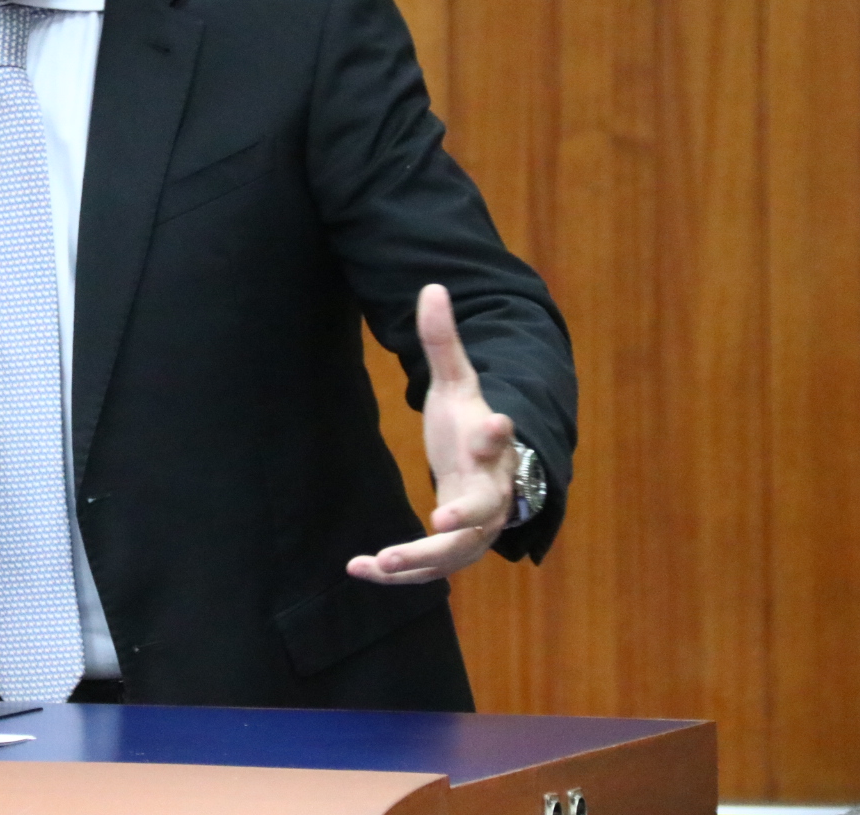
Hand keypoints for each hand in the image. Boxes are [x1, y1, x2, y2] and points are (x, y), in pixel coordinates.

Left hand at [347, 283, 517, 585]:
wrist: (492, 469)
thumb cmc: (470, 423)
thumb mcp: (456, 381)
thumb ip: (442, 341)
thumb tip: (432, 286)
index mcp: (490, 444)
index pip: (501, 438)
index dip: (499, 432)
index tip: (496, 425)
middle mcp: (492, 490)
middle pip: (485, 508)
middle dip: (464, 515)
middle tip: (440, 522)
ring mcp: (477, 526)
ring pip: (455, 552)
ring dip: (420, 559)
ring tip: (378, 560)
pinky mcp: (456, 551)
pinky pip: (431, 568)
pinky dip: (399, 573)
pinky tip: (358, 570)